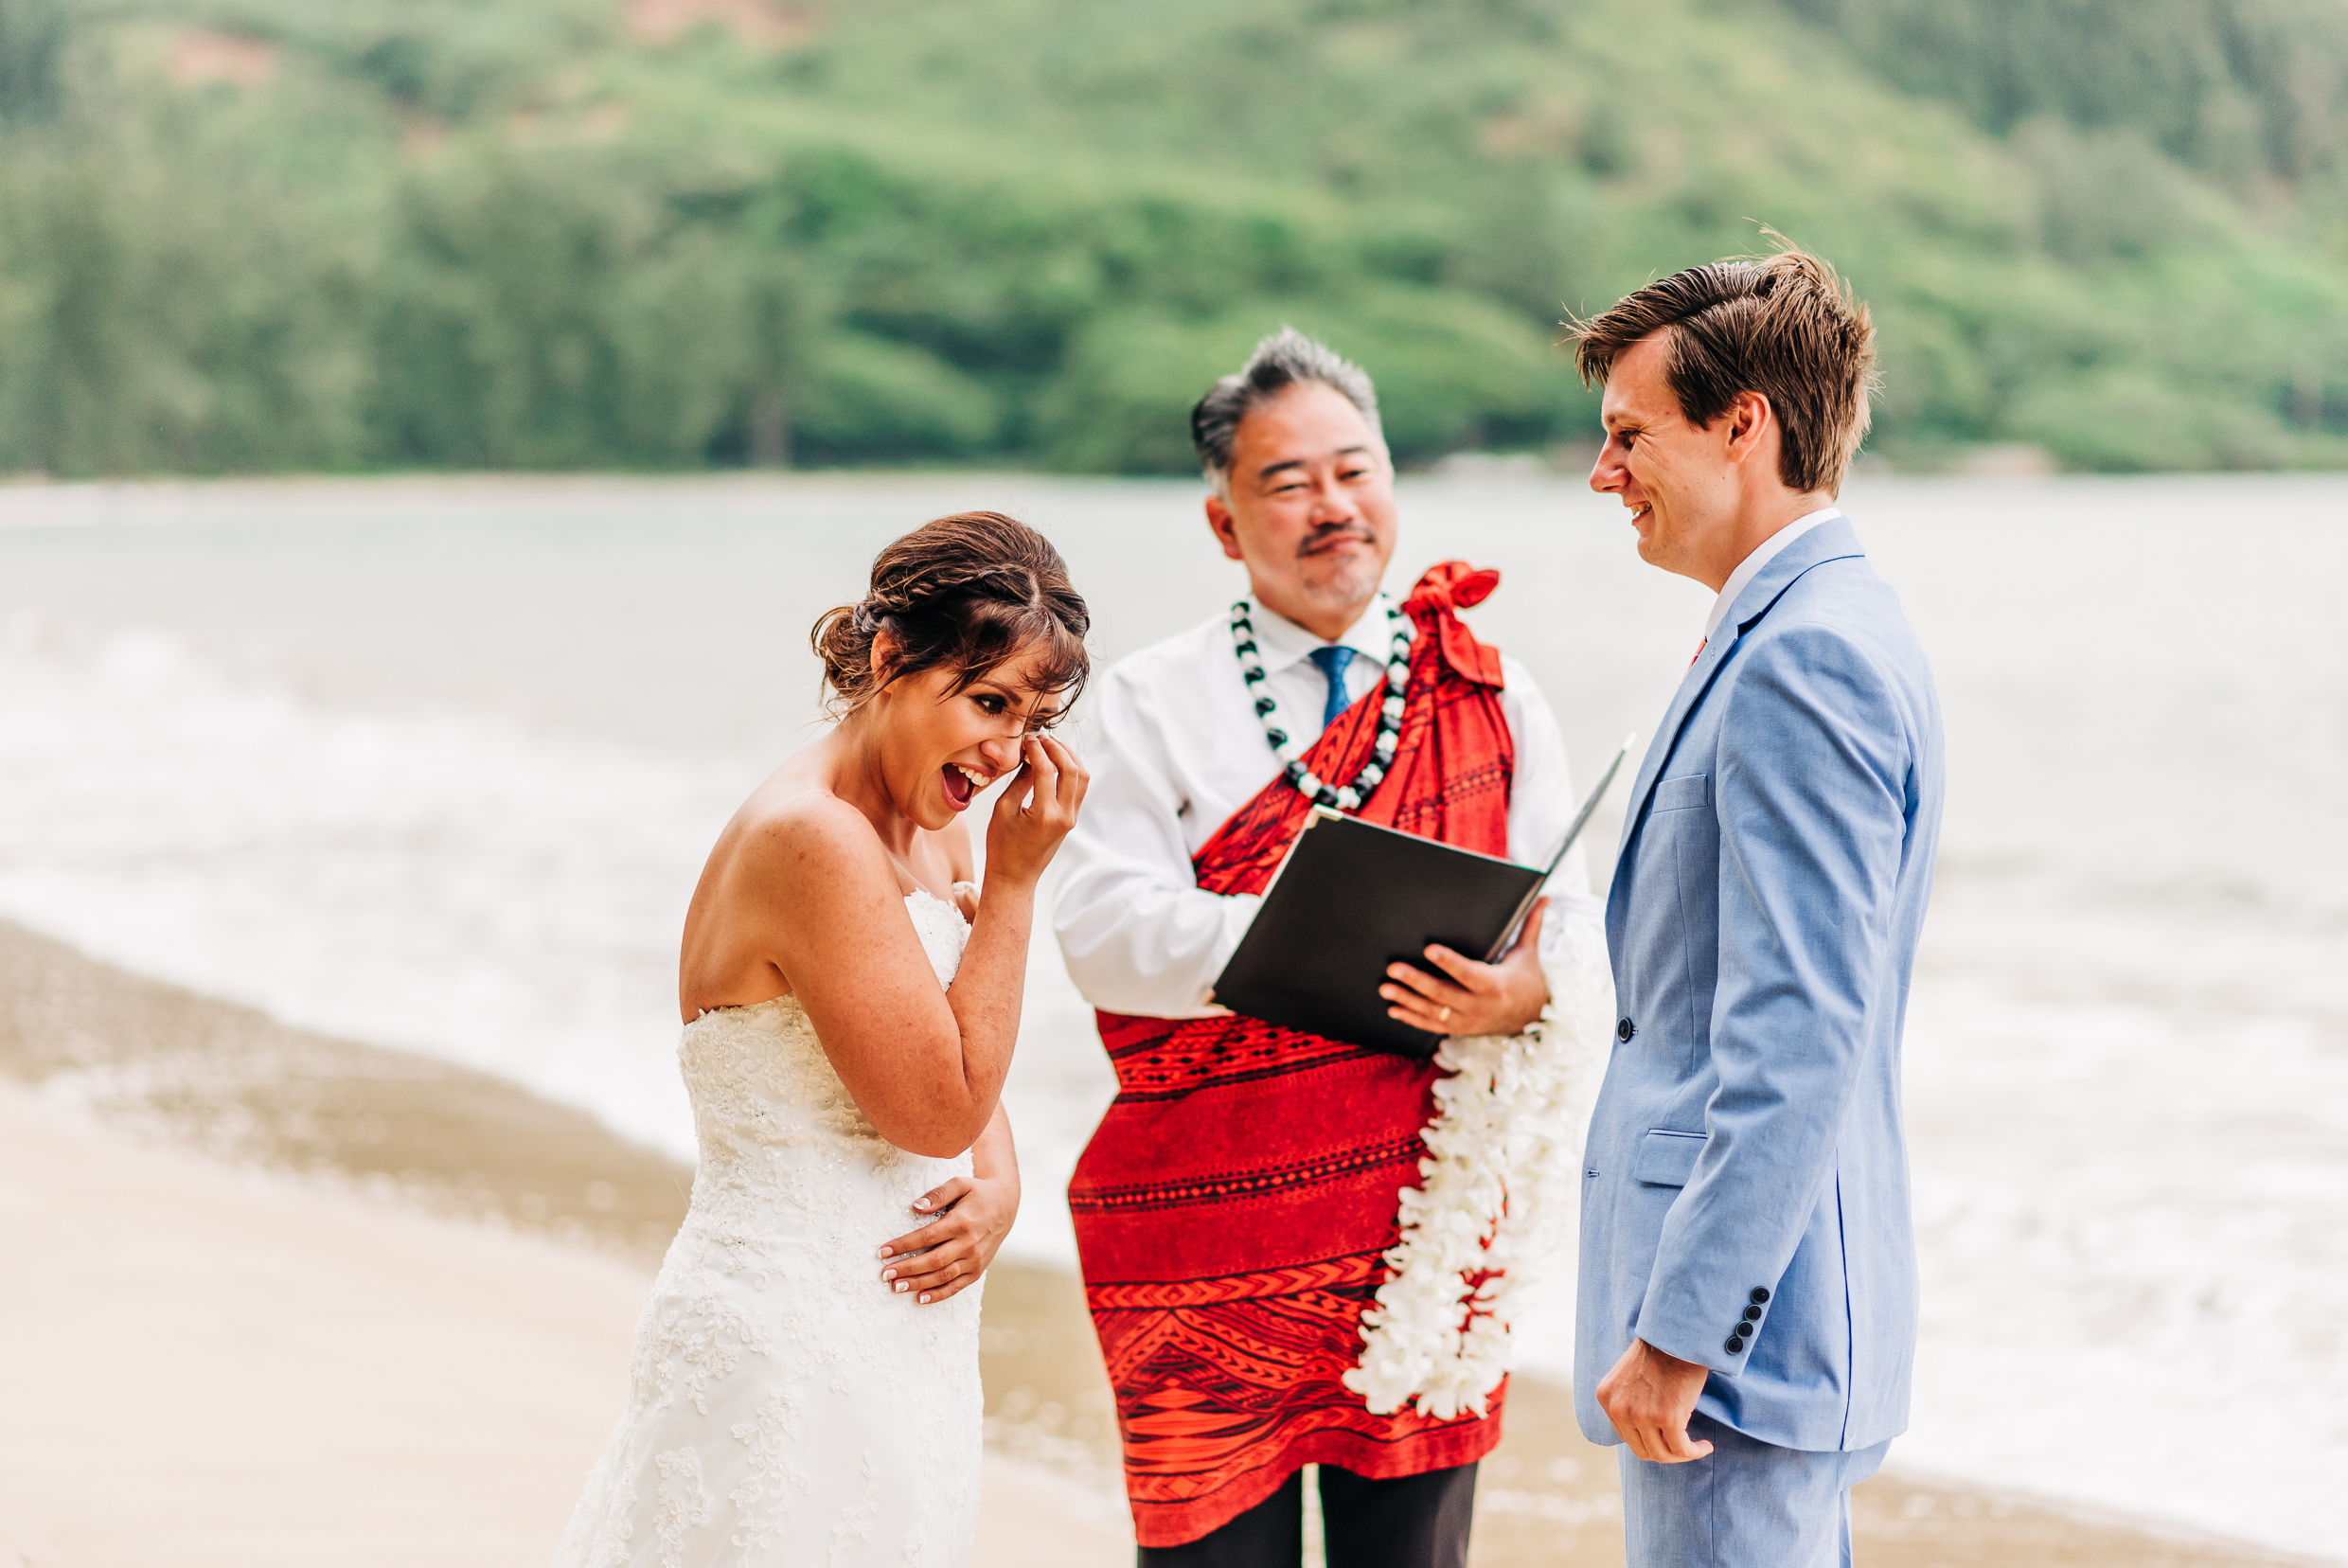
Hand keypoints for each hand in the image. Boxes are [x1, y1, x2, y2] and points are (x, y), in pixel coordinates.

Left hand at [874, 1168, 1018, 1305]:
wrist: (1005, 1207)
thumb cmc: (978, 1193)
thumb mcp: (960, 1184)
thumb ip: (938, 1194)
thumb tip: (916, 1206)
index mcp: (961, 1222)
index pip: (927, 1237)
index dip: (904, 1245)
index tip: (883, 1251)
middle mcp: (969, 1244)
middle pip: (933, 1261)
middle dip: (907, 1269)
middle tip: (885, 1274)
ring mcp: (974, 1260)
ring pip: (943, 1276)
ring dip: (918, 1283)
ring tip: (896, 1287)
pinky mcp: (977, 1271)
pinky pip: (956, 1286)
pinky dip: (938, 1294)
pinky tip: (920, 1298)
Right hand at [983, 734, 1087, 888]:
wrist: (1015, 877)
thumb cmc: (1002, 846)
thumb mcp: (1003, 809)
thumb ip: (1019, 780)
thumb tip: (1029, 754)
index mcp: (1044, 814)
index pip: (1046, 769)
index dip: (1037, 749)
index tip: (1026, 738)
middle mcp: (1063, 815)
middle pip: (1072, 769)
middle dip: (1057, 747)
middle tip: (1040, 737)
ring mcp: (1071, 818)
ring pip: (1082, 777)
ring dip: (1069, 756)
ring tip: (1050, 744)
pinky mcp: (1071, 819)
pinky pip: (1079, 787)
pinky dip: (1072, 769)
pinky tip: (1056, 760)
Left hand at [1380, 898, 1549, 1036]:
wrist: (1532, 1018)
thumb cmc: (1527, 979)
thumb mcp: (1529, 953)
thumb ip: (1531, 923)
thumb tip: (1547, 896)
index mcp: (1495, 985)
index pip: (1468, 973)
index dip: (1448, 962)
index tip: (1428, 949)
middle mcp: (1479, 1006)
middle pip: (1443, 994)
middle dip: (1416, 982)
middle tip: (1393, 968)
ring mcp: (1467, 1020)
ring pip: (1433, 1011)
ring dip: (1407, 1000)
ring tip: (1385, 988)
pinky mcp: (1459, 1029)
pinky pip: (1432, 1025)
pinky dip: (1412, 1018)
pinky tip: (1393, 1009)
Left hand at [1595, 1337, 1714, 1462]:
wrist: (1678, 1335)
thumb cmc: (1661, 1352)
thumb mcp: (1630, 1376)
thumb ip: (1629, 1400)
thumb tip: (1644, 1430)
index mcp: (1607, 1398)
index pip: (1626, 1435)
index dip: (1649, 1440)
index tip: (1666, 1437)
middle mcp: (1619, 1409)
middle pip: (1642, 1450)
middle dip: (1665, 1453)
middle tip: (1683, 1447)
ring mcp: (1642, 1416)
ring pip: (1662, 1454)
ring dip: (1681, 1455)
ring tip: (1696, 1448)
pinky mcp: (1667, 1419)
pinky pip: (1682, 1449)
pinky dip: (1695, 1452)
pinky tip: (1705, 1446)